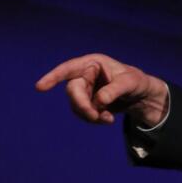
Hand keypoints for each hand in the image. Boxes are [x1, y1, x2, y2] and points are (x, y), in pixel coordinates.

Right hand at [35, 53, 167, 126]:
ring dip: (90, 115)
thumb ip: (114, 90)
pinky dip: (94, 118)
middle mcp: (86, 74)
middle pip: (73, 91)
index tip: (40, 87)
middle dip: (82, 105)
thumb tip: (99, 100)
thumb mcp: (130, 83)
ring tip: (108, 119)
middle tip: (95, 116)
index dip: (53, 77)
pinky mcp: (87, 101)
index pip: (69, 69)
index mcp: (93, 63)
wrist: (141, 96)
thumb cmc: (136, 82)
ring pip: (76, 105)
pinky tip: (108, 119)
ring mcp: (85, 88)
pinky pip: (82, 112)